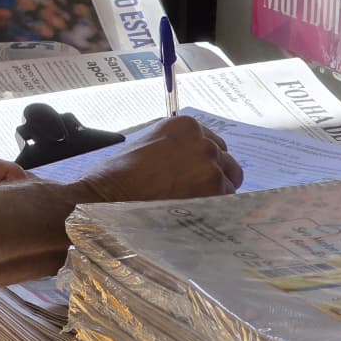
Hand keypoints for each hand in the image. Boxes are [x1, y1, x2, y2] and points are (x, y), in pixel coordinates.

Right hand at [76, 116, 242, 202]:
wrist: (110, 194)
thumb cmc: (120, 174)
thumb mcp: (147, 145)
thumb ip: (174, 148)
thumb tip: (187, 164)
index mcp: (185, 126)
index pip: (212, 143)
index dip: (204, 162)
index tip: (195, 176)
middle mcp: (203, 140)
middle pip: (226, 160)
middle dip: (214, 176)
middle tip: (195, 194)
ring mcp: (211, 164)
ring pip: (230, 182)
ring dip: (216, 194)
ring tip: (192, 207)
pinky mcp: (215, 188)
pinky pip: (228, 202)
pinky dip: (215, 211)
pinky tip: (194, 215)